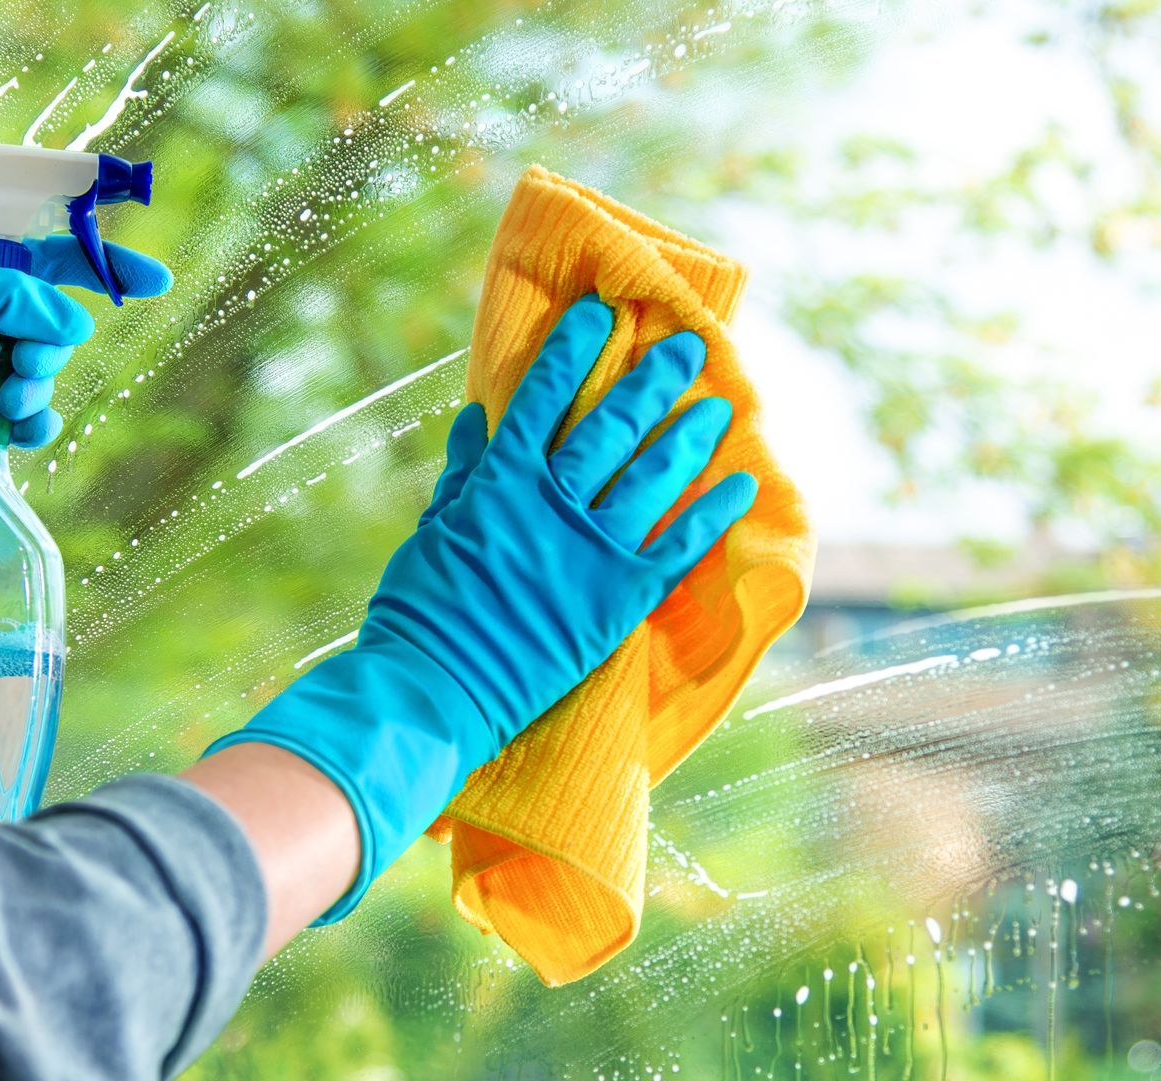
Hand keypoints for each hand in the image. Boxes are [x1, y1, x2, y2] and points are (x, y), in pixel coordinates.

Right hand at [206, 295, 756, 921]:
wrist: (434, 686)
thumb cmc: (420, 614)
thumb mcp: (432, 533)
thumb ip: (463, 476)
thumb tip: (477, 419)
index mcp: (500, 482)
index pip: (544, 399)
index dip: (574, 351)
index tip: (601, 313)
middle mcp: (552, 504)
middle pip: (612, 426)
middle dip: (652, 379)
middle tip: (687, 346)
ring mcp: (590, 549)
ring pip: (653, 476)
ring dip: (690, 435)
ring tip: (721, 405)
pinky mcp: (619, 597)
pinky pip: (678, 546)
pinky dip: (712, 513)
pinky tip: (741, 484)